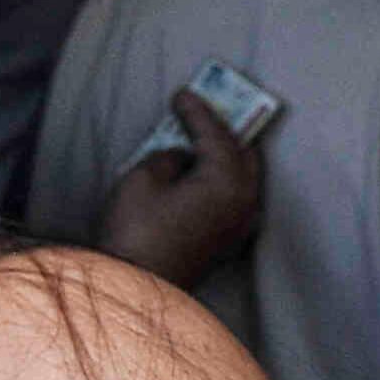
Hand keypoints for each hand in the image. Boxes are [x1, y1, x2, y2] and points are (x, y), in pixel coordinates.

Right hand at [96, 87, 262, 288]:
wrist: (134, 286)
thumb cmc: (134, 231)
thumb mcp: (142, 179)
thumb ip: (168, 157)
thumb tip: (181, 159)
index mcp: (228, 181)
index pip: (217, 134)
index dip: (198, 110)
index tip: (184, 93)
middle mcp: (245, 202)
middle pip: (243, 153)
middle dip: (223, 130)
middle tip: (200, 112)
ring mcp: (241, 225)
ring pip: (243, 177)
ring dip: (225, 156)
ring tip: (201, 140)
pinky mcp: (228, 242)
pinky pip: (235, 198)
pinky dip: (223, 179)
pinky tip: (203, 173)